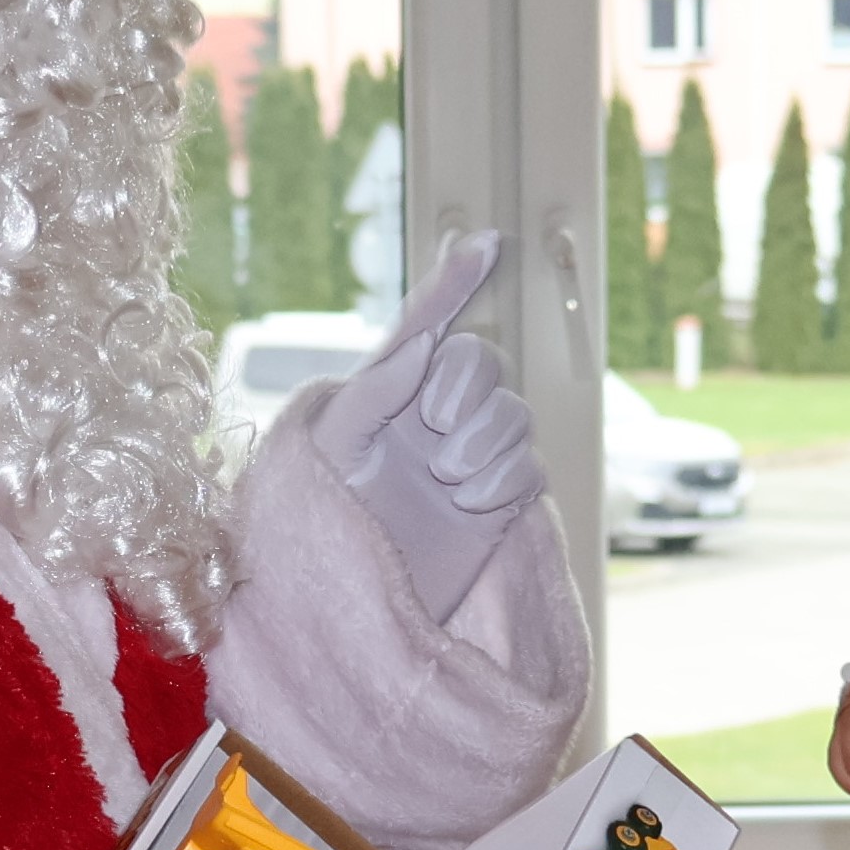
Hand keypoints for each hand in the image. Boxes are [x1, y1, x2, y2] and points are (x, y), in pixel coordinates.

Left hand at [310, 233, 545, 617]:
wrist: (352, 607)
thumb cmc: (320, 524)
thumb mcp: (331, 446)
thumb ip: (375, 389)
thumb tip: (424, 347)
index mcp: (387, 393)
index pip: (426, 325)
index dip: (455, 282)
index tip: (485, 242)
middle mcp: (434, 418)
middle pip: (483, 363)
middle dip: (466, 388)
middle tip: (433, 428)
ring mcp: (471, 458)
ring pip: (513, 416)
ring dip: (483, 443)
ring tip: (446, 481)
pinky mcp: (500, 501)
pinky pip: (529, 467)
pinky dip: (502, 480)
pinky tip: (469, 504)